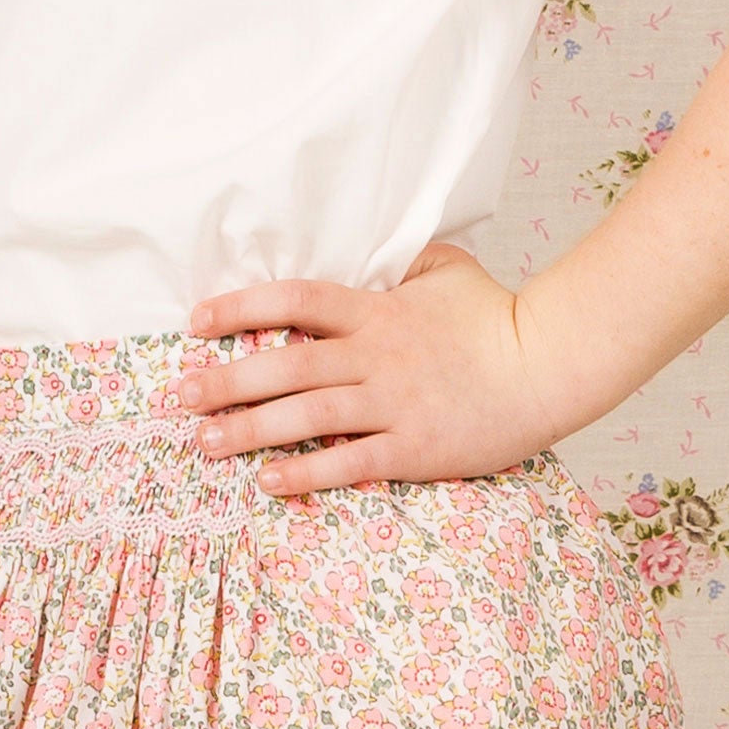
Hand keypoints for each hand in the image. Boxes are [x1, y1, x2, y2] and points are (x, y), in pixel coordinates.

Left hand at [178, 243, 595, 493]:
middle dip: (225, 381)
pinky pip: (349, 463)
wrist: (549, 365)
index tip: (196, 320)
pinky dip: (305, 474)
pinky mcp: (413, 447)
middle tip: (179, 397)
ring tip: (205, 444)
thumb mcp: (445, 269)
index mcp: (376, 310)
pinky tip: (267, 482)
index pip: (294, 300)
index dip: (240, 307)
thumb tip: (378, 247)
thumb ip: (402, 261)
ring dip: (248, 430)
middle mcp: (374, 355)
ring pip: (305, 416)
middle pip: (284, 365)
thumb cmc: (498, 315)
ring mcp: (392, 403)